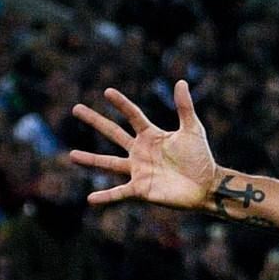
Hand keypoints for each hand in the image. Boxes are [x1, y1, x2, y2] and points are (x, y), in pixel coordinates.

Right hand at [70, 81, 217, 209]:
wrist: (207, 186)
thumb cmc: (201, 158)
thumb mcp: (193, 130)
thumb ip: (185, 108)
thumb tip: (181, 81)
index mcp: (152, 136)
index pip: (133, 116)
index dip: (121, 104)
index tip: (107, 91)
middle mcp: (141, 151)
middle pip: (113, 133)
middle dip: (95, 121)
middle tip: (76, 108)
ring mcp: (139, 170)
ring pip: (109, 163)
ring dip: (90, 160)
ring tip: (71, 155)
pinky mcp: (141, 188)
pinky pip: (119, 193)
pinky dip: (106, 196)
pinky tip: (90, 198)